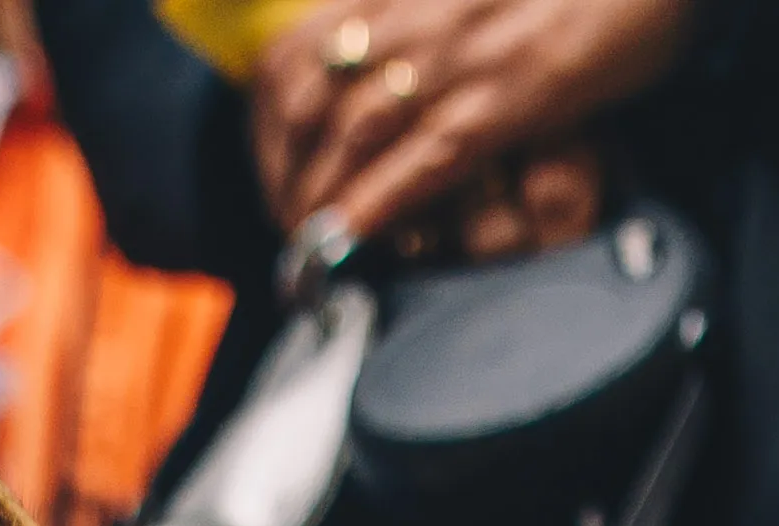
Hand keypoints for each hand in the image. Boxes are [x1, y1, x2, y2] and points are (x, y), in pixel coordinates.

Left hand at [251, 0, 694, 258]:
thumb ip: (423, 21)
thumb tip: (389, 60)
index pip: (298, 56)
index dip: (273, 126)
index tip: (277, 170)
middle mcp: (413, 17)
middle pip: (312, 105)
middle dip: (287, 175)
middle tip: (288, 226)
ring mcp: (455, 58)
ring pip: (355, 137)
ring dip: (320, 199)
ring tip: (307, 248)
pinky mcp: (505, 96)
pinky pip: (423, 159)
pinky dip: (376, 204)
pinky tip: (350, 240)